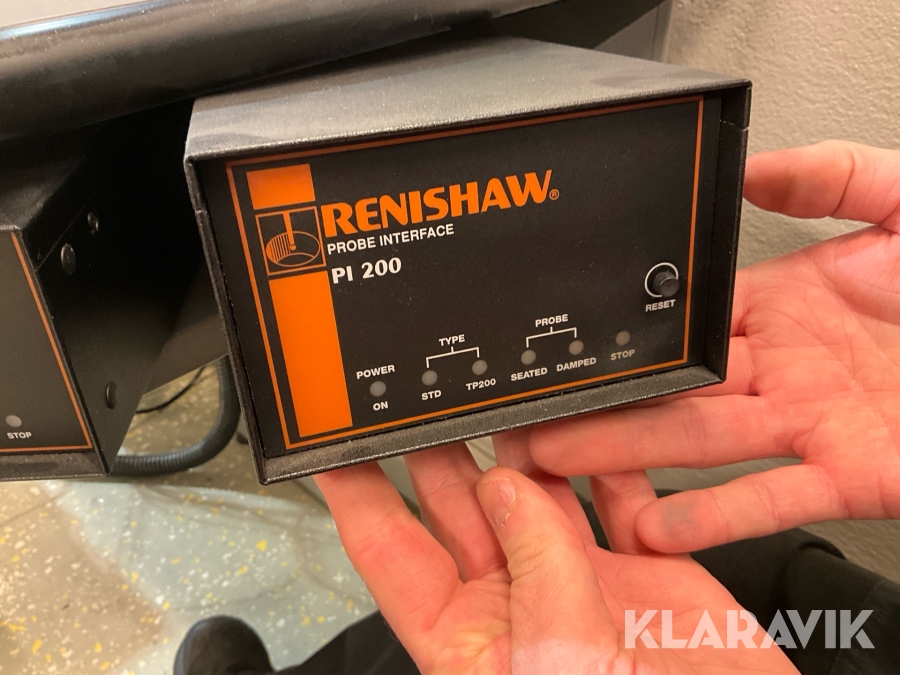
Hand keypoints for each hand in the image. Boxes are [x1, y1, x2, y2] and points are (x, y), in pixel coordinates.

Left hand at [315, 434, 796, 673]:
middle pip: (460, 507)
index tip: (331, 444)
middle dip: (437, 447)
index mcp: (469, 638)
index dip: (356, 492)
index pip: (390, 550)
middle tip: (422, 391)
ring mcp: (583, 583)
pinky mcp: (647, 569)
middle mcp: (519, 603)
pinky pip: (617, 495)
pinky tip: (596, 420)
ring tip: (506, 390)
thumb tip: (507, 486)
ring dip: (522, 442)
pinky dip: (608, 457)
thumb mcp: (566, 662)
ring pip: (537, 492)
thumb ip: (535, 566)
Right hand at [528, 140, 899, 552]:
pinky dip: (710, 518)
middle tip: (538, 424)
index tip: (571, 350)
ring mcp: (806, 423)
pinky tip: (655, 528)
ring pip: (699, 444)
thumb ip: (831, 176)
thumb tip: (749, 167)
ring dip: (629, 461)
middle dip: (599, 409)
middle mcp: (781, 365)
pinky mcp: (844, 475)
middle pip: (671, 389)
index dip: (624, 336)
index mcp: (784, 299)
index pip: (682, 318)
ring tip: (566, 472)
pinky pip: (765, 499)